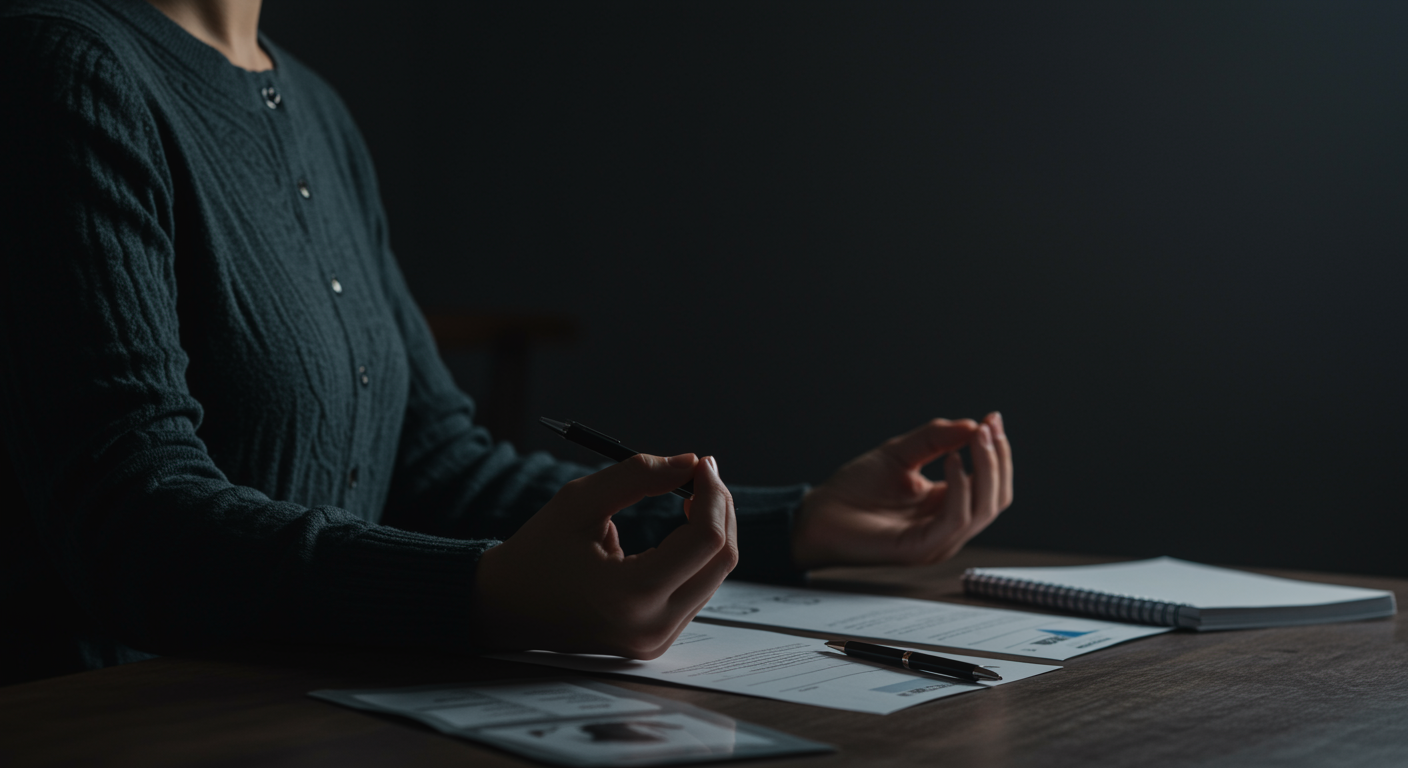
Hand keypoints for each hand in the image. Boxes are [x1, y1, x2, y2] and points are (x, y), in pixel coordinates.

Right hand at [471, 453, 736, 658]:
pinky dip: (698, 555)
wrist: (505, 608)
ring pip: (715, 576)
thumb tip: (690, 461)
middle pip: (721, 560)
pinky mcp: (656, 642)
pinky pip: (697, 591)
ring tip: (690, 496)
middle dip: (720, 509)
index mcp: (631, 593)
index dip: (712, 494)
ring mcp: (657, 640)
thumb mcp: (580, 501)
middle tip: (702, 473)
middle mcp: (652, 626)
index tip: (701, 462)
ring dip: (712, 530)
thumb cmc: (537, 551)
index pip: (704, 541)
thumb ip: (639, 475)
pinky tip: (682, 528)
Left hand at [791, 412, 1012, 568]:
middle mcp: (948, 527)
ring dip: (985, 469)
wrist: (818, 514)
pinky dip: (960, 488)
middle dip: (997, 459)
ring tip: (975, 437)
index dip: (997, 452)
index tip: (993, 418)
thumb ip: (936, 438)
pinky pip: (955, 520)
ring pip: (983, 509)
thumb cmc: (853, 490)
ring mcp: (937, 541)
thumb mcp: (900, 454)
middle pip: (996, 498)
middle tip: (988, 427)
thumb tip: (973, 424)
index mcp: (947, 506)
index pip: (991, 485)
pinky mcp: (921, 548)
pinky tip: (952, 460)